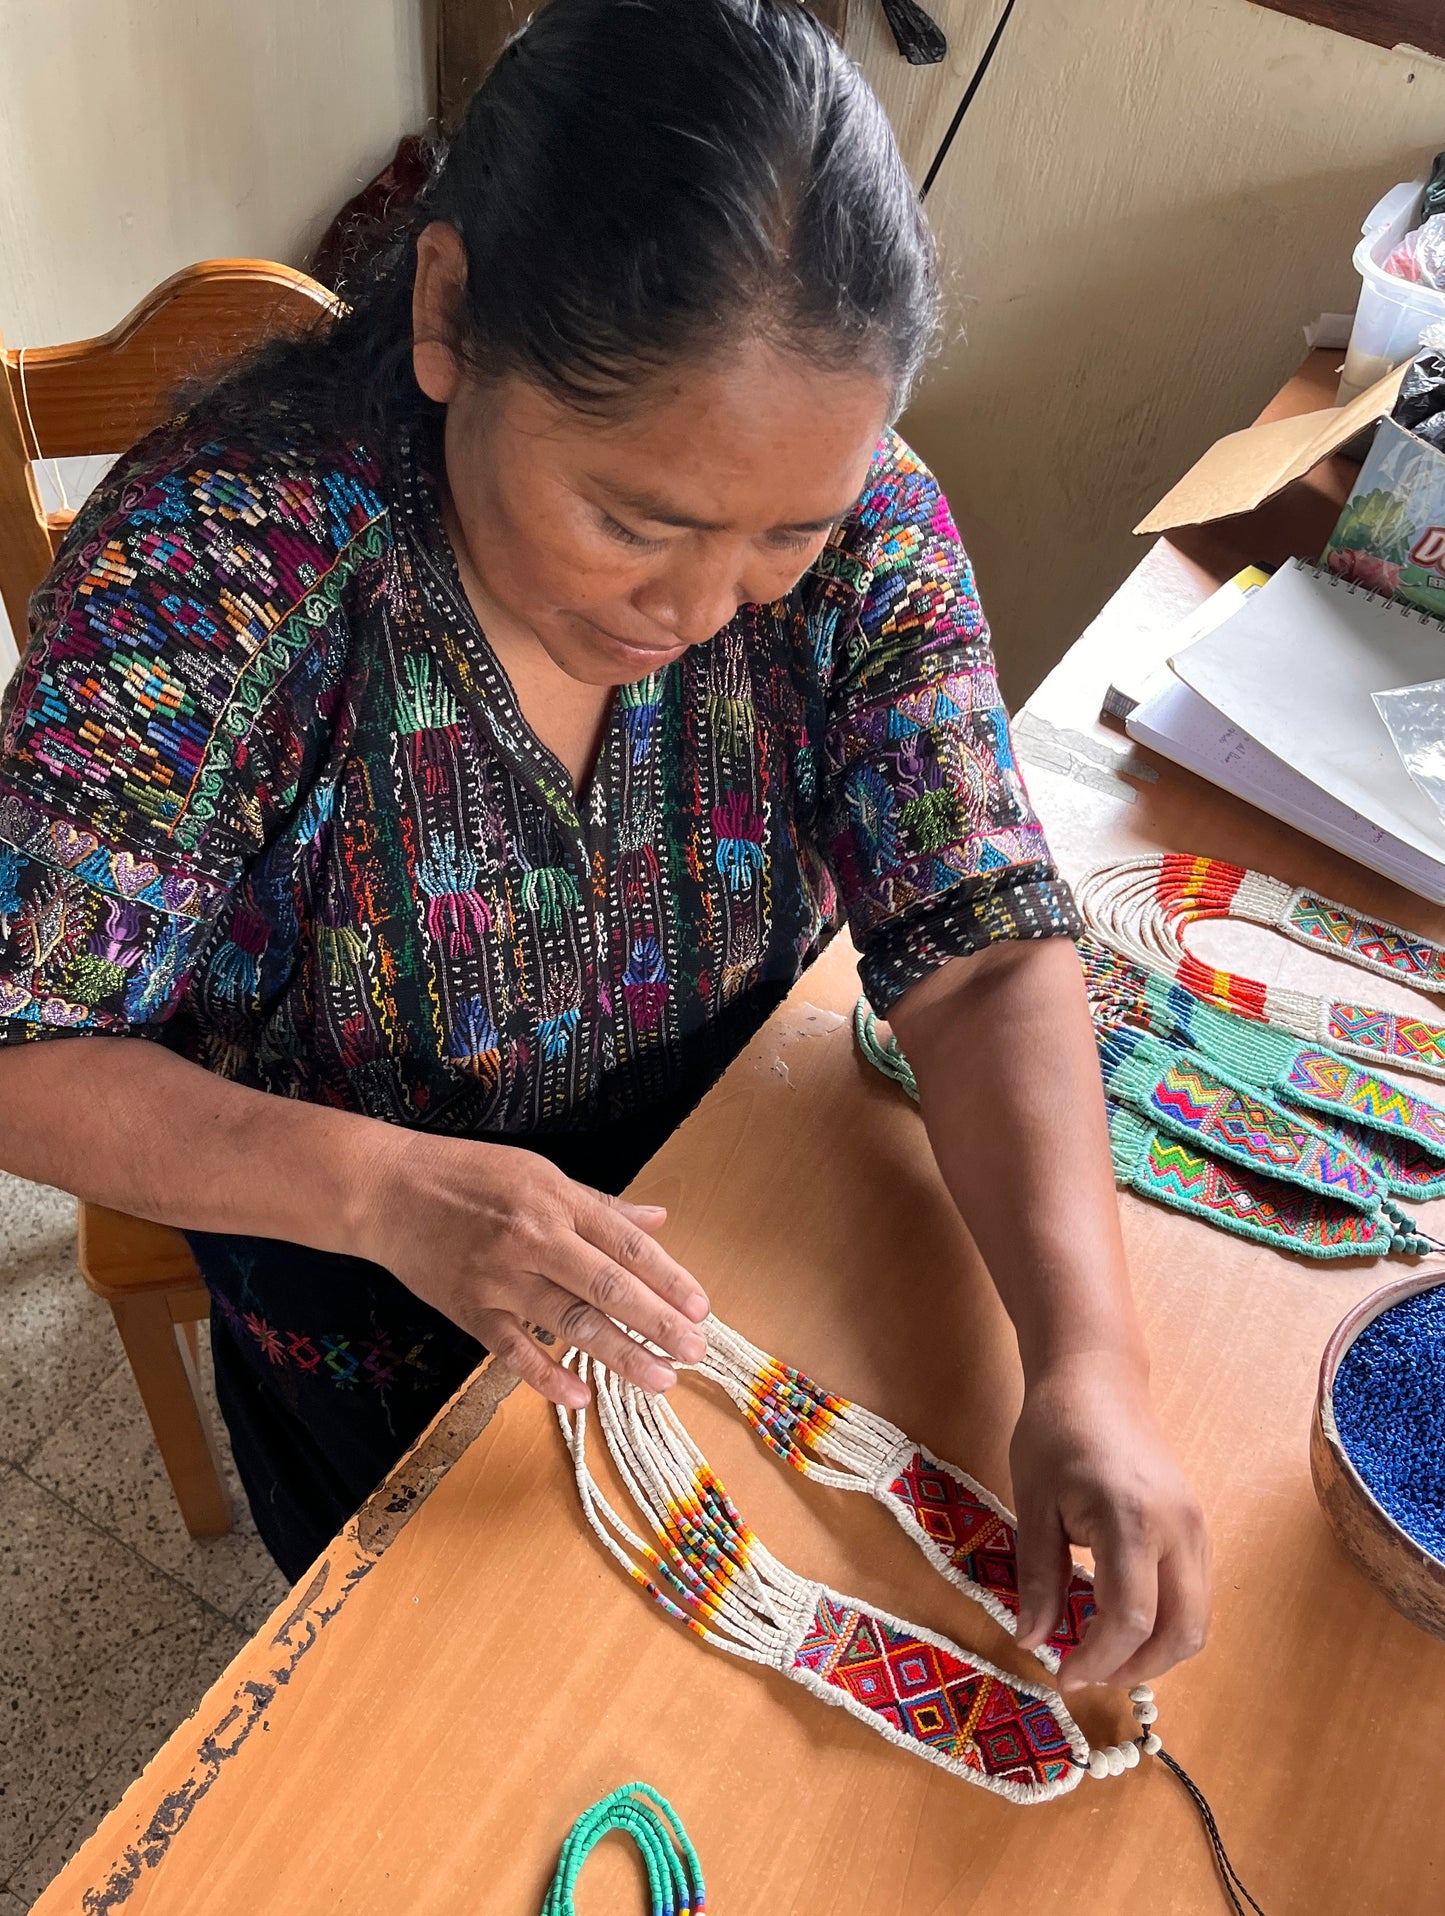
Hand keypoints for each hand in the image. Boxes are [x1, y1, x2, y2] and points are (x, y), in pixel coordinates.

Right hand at [357, 1131, 709, 1408]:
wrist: (387, 1191)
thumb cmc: (468, 1176)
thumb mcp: (540, 1173)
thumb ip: (600, 1205)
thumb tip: (657, 1218)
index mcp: (557, 1201)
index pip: (627, 1244)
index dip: (669, 1278)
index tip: (700, 1307)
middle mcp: (534, 1240)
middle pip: (609, 1288)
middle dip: (657, 1323)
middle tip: (693, 1351)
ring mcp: (501, 1278)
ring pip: (571, 1323)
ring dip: (620, 1354)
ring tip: (660, 1379)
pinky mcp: (470, 1309)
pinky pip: (514, 1350)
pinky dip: (547, 1376)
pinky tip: (581, 1396)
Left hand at [1009, 1352, 1209, 1690]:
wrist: (1097, 1379)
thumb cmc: (1056, 1432)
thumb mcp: (1033, 1503)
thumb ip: (1037, 1577)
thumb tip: (1031, 1642)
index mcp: (1131, 1519)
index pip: (1129, 1618)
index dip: (1097, 1660)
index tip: (1062, 1675)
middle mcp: (1178, 1528)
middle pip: (1181, 1632)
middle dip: (1135, 1669)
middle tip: (1085, 1673)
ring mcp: (1196, 1528)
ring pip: (1196, 1619)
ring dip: (1154, 1651)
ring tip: (1100, 1653)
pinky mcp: (1198, 1527)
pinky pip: (1195, 1594)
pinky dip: (1164, 1623)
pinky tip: (1119, 1620)